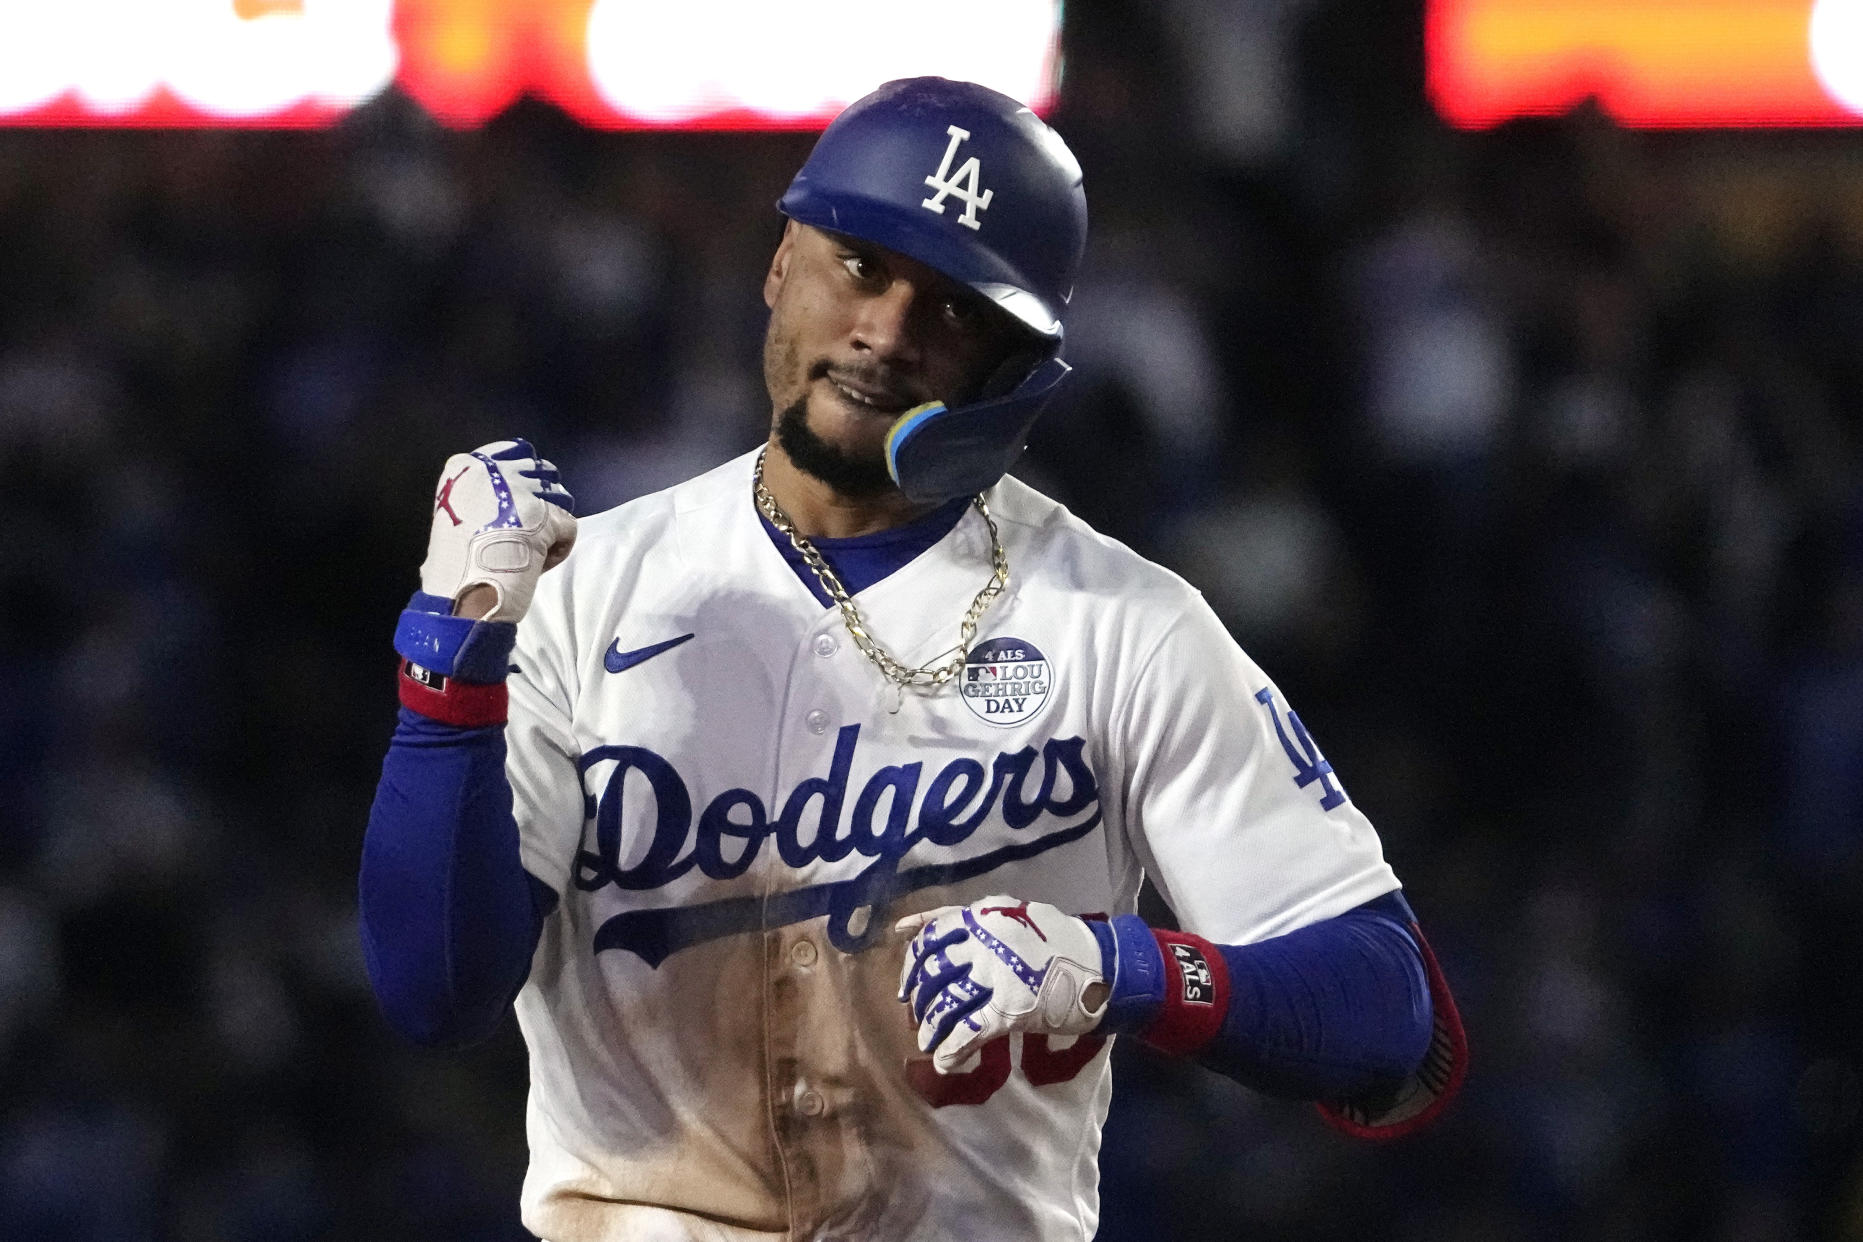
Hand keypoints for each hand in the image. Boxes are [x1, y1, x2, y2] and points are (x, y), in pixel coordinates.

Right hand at [420, 439, 575, 621]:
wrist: (460, 592)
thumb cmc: (456, 563)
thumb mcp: (456, 513)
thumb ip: (484, 495)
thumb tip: (516, 495)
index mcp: (465, 466)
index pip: (516, 451)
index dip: (526, 480)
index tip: (520, 506)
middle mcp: (493, 469)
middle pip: (542, 472)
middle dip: (543, 501)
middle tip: (528, 532)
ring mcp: (520, 491)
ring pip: (560, 497)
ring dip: (552, 525)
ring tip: (528, 550)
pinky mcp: (543, 515)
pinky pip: (569, 527)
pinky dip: (559, 550)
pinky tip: (537, 565)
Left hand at [896, 896, 1108, 1074]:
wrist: (1103, 965)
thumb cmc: (1059, 939)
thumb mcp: (1013, 913)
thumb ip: (970, 919)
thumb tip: (915, 928)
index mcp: (982, 917)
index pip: (930, 937)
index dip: (912, 965)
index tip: (908, 984)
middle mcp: (983, 943)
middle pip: (934, 973)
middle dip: (920, 998)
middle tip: (918, 1015)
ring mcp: (996, 976)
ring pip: (946, 1004)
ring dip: (931, 1028)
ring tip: (927, 1042)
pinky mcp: (1010, 1008)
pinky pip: (968, 1032)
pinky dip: (952, 1051)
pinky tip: (945, 1062)